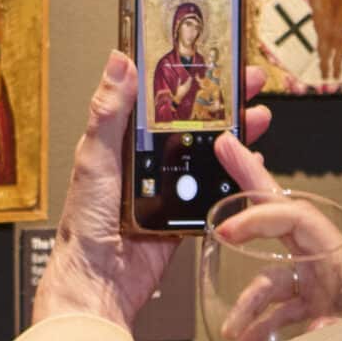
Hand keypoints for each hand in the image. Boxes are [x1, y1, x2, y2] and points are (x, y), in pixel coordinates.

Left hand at [36, 53, 271, 329]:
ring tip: (257, 117)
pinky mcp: (182, 215)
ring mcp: (166, 188)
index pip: (158, 97)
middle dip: (222, 101)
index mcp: (121, 142)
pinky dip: (234, 176)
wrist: (98, 283)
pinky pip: (213, 190)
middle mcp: (145, 162)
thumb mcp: (95, 159)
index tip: (210, 57)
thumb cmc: (83, 225)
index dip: (185, 76)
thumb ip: (109, 113)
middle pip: (191, 122)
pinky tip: (251, 163)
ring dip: (234, 135)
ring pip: (207, 153)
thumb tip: (118, 62)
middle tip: (249, 82)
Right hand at [207, 146, 341, 340]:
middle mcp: (326, 261)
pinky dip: (261, 323)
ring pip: (272, 278)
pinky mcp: (316, 308)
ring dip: (247, 303)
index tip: (228, 230)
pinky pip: (280, 308)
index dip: (261, 217)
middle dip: (252, 186)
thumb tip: (313, 328)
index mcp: (341, 256)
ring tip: (230, 331)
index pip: (298, 219)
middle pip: (282, 219)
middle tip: (226, 147)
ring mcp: (319, 284)